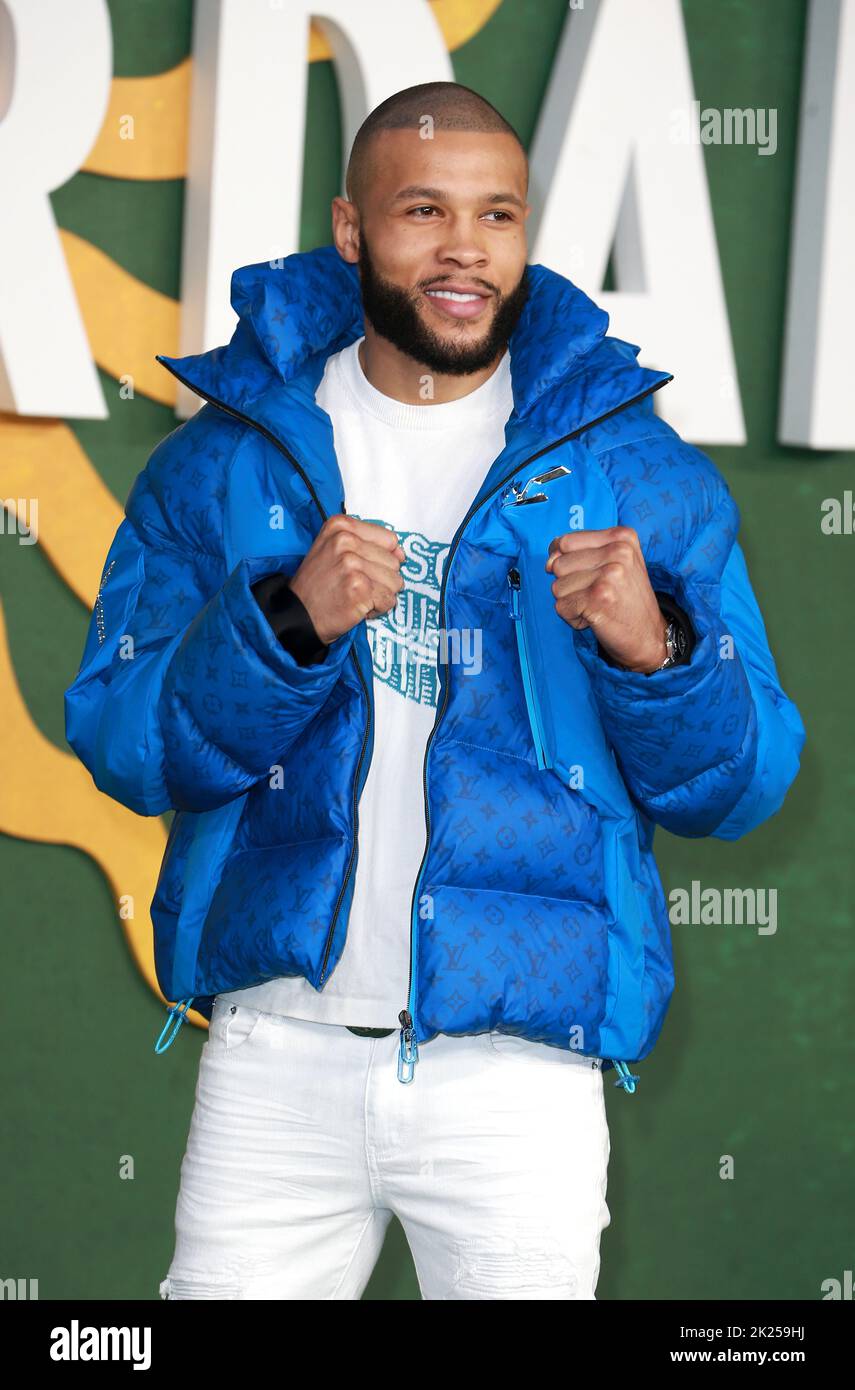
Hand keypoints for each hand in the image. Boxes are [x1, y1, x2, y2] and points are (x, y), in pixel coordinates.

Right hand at [288, 514, 404, 644]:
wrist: (296, 614)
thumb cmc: (318, 584)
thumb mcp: (333, 549)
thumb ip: (368, 544)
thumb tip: (402, 554)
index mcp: (341, 525)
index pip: (390, 540)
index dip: (382, 559)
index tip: (362, 569)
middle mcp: (346, 541)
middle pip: (394, 563)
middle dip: (380, 580)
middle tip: (354, 587)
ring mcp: (352, 565)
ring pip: (395, 582)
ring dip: (379, 595)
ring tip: (355, 597)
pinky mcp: (359, 589)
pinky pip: (389, 600)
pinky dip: (377, 609)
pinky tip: (356, 608)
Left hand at [545, 526, 667, 672]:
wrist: (650, 637)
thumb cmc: (627, 600)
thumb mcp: (615, 564)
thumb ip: (580, 553)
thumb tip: (549, 562)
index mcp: (622, 537)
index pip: (566, 541)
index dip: (562, 560)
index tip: (580, 575)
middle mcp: (618, 551)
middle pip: (559, 564)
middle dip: (569, 585)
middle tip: (596, 595)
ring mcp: (609, 574)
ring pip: (557, 586)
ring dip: (571, 602)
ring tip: (597, 606)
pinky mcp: (598, 598)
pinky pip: (561, 606)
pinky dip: (573, 618)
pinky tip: (595, 618)